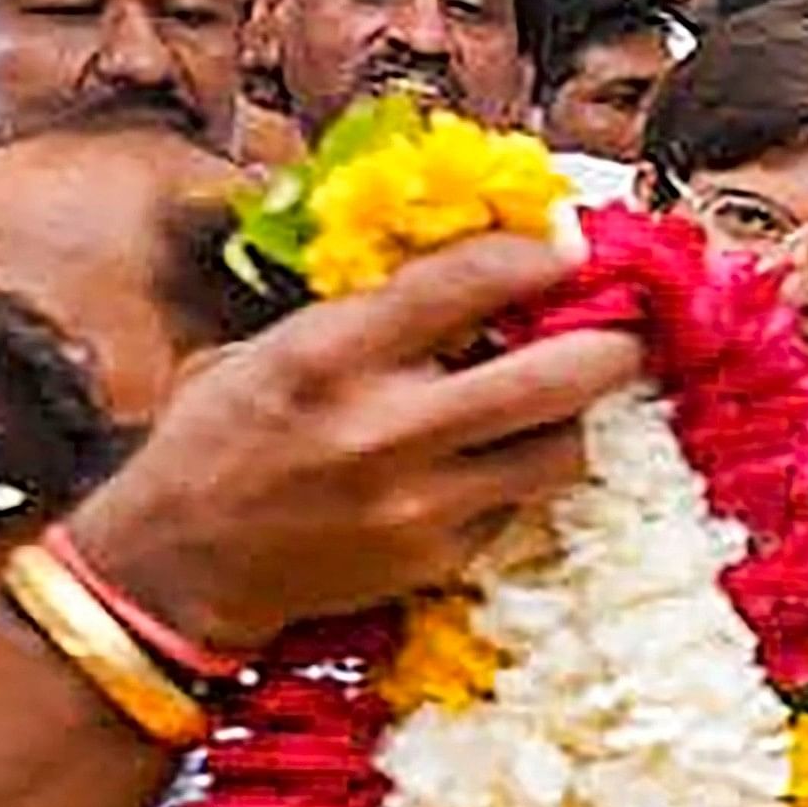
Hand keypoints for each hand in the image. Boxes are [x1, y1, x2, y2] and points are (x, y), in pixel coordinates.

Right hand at [67, 235, 643, 650]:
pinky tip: (501, 459)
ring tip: (564, 400)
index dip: (538, 254)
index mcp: (334, 353)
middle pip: (556, 377)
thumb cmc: (224, 436)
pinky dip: (526, 475)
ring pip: (563, 451)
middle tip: (626, 331)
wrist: (181, 561)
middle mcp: (387, 426)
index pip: (468, 282)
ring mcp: (422, 501)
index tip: (570, 245)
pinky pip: (522, 504)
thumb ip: (374, 315)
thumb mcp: (276, 348)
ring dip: (577, 419)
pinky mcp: (440, 557)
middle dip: (614, 346)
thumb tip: (484, 269)